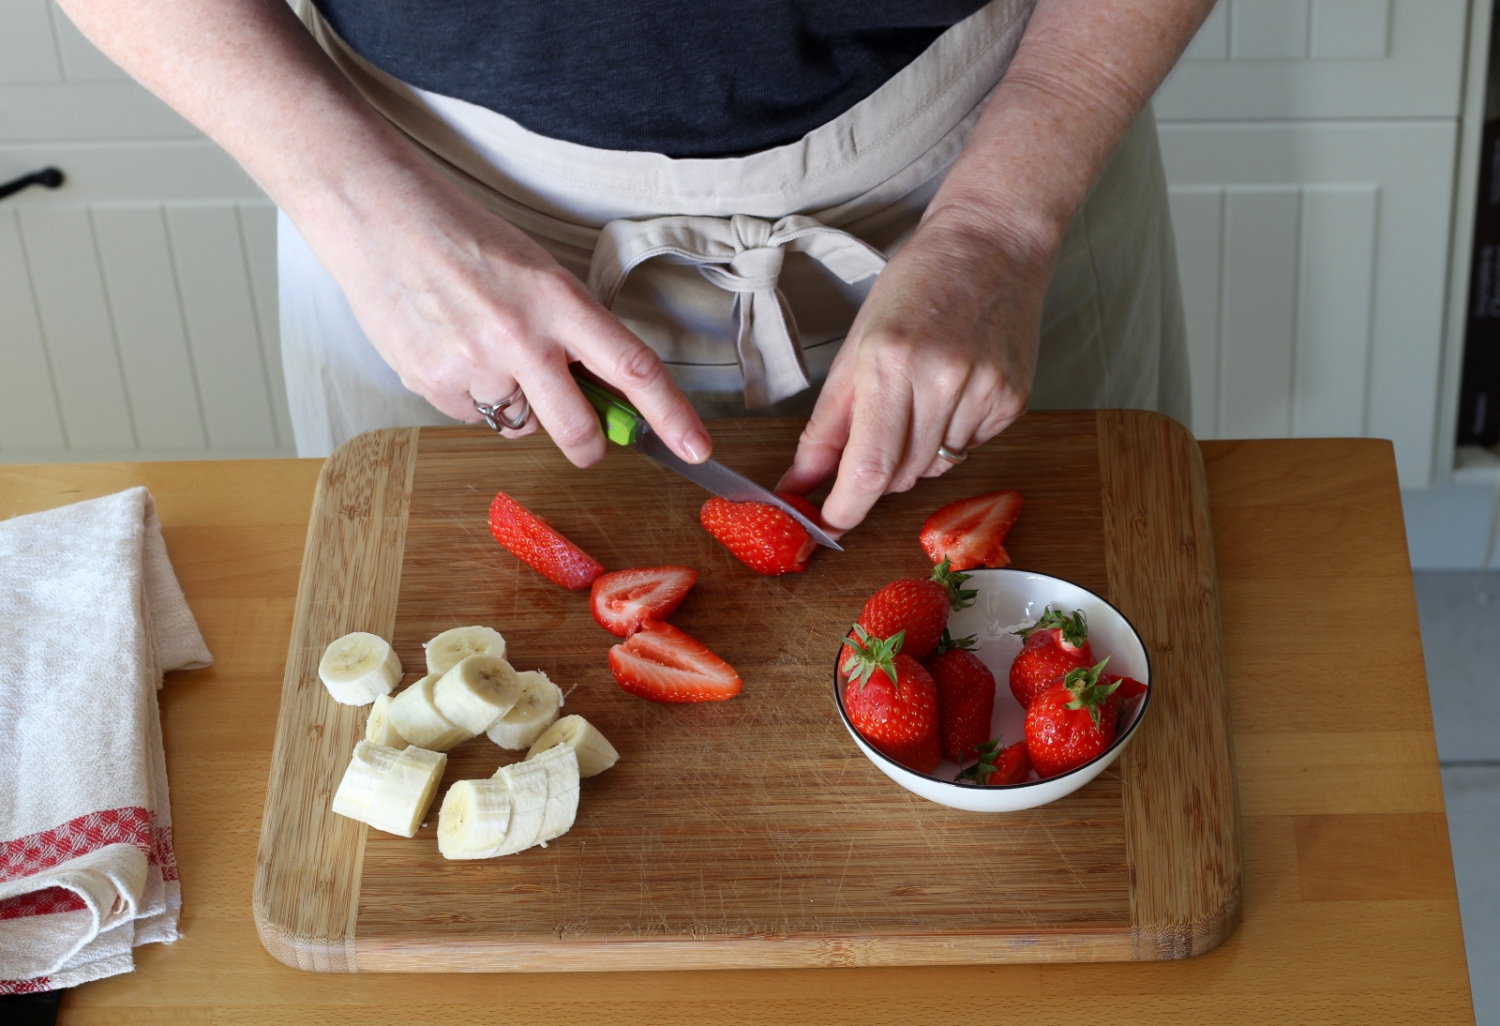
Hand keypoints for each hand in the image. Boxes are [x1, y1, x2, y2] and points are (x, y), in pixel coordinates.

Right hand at [297, 166, 711, 467]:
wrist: (376, 213)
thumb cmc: (462, 236)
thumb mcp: (536, 272)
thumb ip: (571, 334)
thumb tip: (603, 394)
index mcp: (559, 301)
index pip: (633, 368)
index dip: (672, 416)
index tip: (697, 448)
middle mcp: (521, 338)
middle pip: (579, 431)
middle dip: (590, 445)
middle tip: (588, 438)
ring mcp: (473, 366)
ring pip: (521, 425)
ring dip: (518, 405)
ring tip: (484, 349)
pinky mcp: (431, 385)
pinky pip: (472, 417)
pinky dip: (470, 396)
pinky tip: (450, 349)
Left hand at [776, 207, 1053, 531]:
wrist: (992, 245)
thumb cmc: (915, 286)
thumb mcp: (855, 349)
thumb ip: (826, 426)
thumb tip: (799, 484)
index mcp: (889, 363)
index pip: (867, 468)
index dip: (844, 508)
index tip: (828, 524)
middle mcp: (941, 380)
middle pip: (899, 475)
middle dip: (876, 473)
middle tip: (876, 429)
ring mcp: (984, 392)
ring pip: (934, 468)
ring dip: (915, 453)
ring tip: (921, 394)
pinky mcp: (1013, 400)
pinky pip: (969, 449)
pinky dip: (951, 435)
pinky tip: (954, 389)